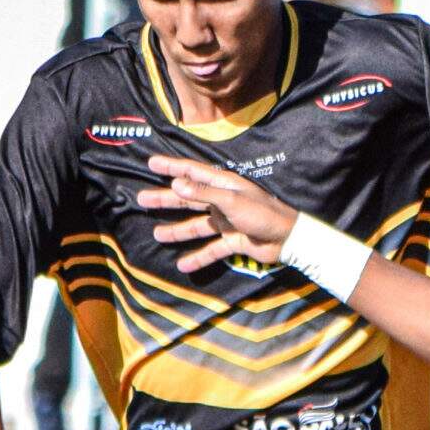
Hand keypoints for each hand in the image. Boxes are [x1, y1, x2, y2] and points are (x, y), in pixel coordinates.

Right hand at [140, 155, 297, 273]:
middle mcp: (222, 201)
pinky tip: (183, 265)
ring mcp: (226, 222)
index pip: (191, 173)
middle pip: (188, 199)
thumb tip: (176, 185)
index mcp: (222, 185)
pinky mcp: (233, 241)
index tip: (151, 163)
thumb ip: (203, 194)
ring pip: (196, 225)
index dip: (171, 167)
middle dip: (166, 200)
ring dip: (177, 230)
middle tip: (142, 200)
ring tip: (157, 234)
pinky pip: (211, 249)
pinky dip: (198, 257)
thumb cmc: (262, 213)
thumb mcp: (231, 201)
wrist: (288, 239)